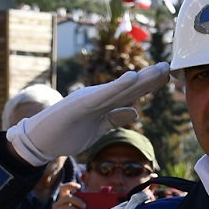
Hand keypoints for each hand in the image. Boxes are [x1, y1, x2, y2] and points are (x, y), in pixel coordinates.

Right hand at [7, 64, 169, 166]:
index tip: (168, 76)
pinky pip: (102, 95)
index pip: (131, 93)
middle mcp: (98, 96)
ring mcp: (89, 98)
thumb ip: (114, 119)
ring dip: (140, 78)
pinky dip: (118, 86)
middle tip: (170, 66)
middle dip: (150, 77)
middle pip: (129, 87)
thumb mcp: (97, 129)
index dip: (149, 84)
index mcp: (103, 103)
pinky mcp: (80, 104)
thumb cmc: (66, 134)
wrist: (38, 142)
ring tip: (159, 68)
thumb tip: (134, 112)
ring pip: (120, 88)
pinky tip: (132, 78)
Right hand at [48, 183, 86, 208]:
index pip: (63, 188)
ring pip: (66, 207)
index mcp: (64, 200)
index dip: (70, 185)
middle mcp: (58, 204)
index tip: (79, 186)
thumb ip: (86, 207)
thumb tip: (103, 202)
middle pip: (66, 197)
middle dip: (77, 201)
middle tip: (85, 207)